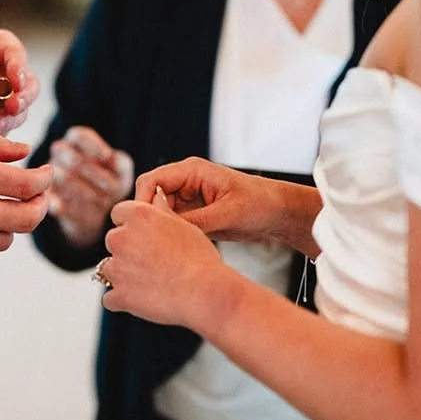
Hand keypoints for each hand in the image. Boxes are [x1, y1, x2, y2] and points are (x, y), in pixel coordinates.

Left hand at [0, 29, 39, 133]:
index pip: (14, 53)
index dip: (19, 67)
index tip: (16, 83)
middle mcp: (3, 72)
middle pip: (27, 84)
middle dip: (22, 97)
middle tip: (12, 107)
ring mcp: (1, 98)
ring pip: (19, 110)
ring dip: (9, 118)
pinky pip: (5, 127)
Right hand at [48, 126, 133, 246]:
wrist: (96, 210)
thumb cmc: (111, 182)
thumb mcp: (121, 172)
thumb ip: (121, 164)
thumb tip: (113, 159)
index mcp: (77, 141)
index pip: (79, 135)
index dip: (92, 145)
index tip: (106, 156)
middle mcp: (60, 155)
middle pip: (72, 158)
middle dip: (94, 174)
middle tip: (111, 188)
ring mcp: (52, 175)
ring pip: (62, 177)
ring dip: (86, 191)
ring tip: (102, 201)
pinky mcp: (49, 197)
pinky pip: (52, 199)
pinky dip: (63, 206)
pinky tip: (80, 210)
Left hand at [99, 188, 228, 329]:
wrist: (205, 292)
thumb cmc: (200, 259)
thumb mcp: (185, 226)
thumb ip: (163, 211)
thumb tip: (156, 195)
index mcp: (138, 216)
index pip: (118, 213)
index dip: (131, 224)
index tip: (145, 236)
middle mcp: (121, 238)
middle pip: (113, 240)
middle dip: (127, 250)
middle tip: (153, 262)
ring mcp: (117, 269)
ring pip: (108, 269)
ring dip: (122, 275)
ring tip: (151, 282)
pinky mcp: (119, 296)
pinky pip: (110, 298)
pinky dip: (122, 300)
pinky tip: (143, 300)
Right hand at [133, 158, 287, 246]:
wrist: (278, 213)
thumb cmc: (259, 203)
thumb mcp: (227, 214)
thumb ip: (196, 221)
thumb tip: (167, 231)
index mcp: (191, 171)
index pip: (151, 181)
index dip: (142, 202)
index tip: (144, 225)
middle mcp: (185, 182)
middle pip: (150, 198)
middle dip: (150, 219)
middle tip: (153, 242)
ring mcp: (188, 199)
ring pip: (159, 214)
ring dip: (161, 229)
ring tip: (167, 248)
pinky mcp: (193, 214)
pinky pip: (172, 224)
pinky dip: (172, 236)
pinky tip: (177, 249)